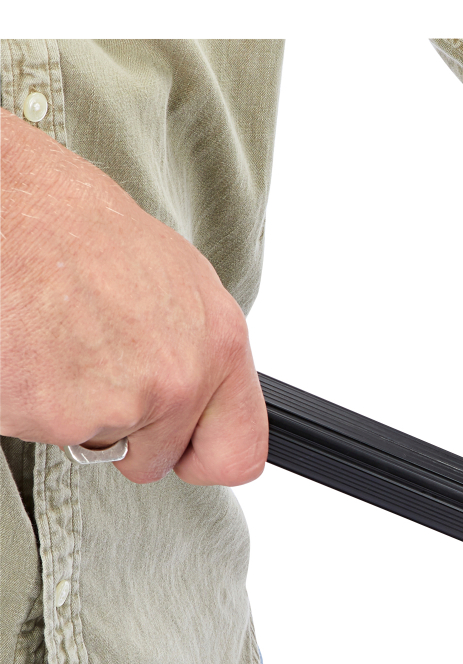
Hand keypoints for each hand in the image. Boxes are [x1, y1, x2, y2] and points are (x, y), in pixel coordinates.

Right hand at [0, 108, 266, 485]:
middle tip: (87, 365)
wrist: (7, 204)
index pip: (239, 454)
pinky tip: (23, 344)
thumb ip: (194, 348)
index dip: (202, 458)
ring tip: (50, 336)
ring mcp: (119, 403)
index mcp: (219, 345)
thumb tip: (198, 387)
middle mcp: (179, 380)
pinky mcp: (53, 414)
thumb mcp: (171, 277)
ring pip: (90, 442)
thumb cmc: (74, 224)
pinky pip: (36, 430)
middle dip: (118, 429)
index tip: (182, 449)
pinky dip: (22, 398)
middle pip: (153, 459)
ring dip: (65, 406)